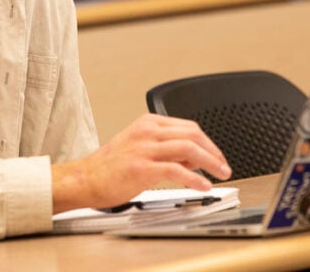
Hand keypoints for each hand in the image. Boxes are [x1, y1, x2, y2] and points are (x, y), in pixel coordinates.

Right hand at [51, 114, 230, 213]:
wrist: (85, 180)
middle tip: (224, 166)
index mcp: (148, 123)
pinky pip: (177, 170)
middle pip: (193, 134)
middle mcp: (147, 131)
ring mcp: (144, 148)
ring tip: (220, 174)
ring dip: (210, 162)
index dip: (208, 142)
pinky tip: (203, 185)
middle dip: (214, 151)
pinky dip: (194, 178)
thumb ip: (167, 150)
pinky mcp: (141, 168)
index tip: (217, 156)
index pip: (188, 127)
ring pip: (189, 148)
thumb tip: (195, 158)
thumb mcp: (140, 148)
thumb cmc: (110, 167)